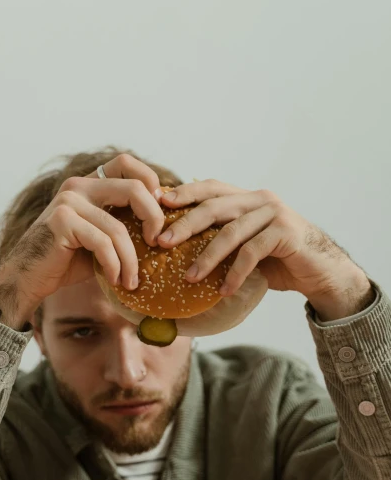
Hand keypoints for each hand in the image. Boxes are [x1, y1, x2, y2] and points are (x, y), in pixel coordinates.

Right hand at [0, 154, 164, 327]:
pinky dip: (115, 266)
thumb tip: (162, 225)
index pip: (127, 163)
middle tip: (157, 244)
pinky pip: (103, 244)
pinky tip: (115, 280)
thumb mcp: (101, 238)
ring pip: (119, 227)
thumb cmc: (67, 261)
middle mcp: (78, 186)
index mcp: (89, 184)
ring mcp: (69, 201)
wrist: (27, 278)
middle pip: (133, 188)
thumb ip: (123, 224)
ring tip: (132, 280)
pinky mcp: (62, 221)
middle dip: (153, 218)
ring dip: (131, 260)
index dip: (151, 182)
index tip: (157, 215)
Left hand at [157, 179, 371, 317]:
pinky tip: (223, 291)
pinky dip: (235, 273)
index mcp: (247, 198)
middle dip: (185, 224)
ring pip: (231, 232)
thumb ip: (222, 238)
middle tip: (163, 241)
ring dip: (207, 257)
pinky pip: (252, 253)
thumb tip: (177, 248)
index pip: (211, 188)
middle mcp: (260, 200)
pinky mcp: (285, 233)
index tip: (159, 201)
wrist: (319, 271)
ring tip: (190, 277)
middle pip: (215, 207)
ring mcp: (275, 214)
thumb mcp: (245, 245)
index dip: (185, 193)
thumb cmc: (277, 260)